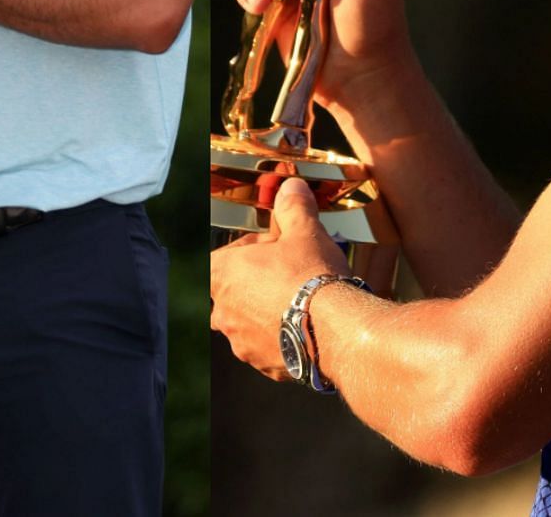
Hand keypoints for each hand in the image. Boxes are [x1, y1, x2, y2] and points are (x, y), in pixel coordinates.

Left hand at [209, 177, 351, 380]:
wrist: (335, 330)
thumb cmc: (313, 277)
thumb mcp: (305, 231)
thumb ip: (293, 206)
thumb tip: (290, 186)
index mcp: (224, 275)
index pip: (216, 260)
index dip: (243, 251)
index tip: (270, 247)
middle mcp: (224, 312)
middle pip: (230, 291)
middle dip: (254, 282)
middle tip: (287, 271)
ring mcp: (241, 342)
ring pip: (246, 321)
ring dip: (265, 310)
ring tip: (299, 299)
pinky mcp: (263, 364)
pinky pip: (266, 346)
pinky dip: (280, 336)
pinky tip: (306, 324)